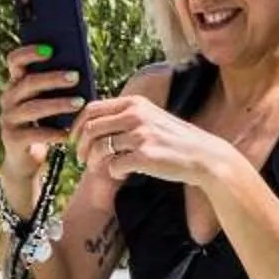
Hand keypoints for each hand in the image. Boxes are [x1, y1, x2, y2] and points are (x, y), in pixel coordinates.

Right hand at [0, 43, 86, 182]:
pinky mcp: (12, 139)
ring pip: (33, 108)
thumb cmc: (44, 124)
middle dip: (53, 78)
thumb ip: (55, 88)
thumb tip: (80, 71)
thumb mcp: (47, 102)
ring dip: (58, 104)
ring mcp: (8, 119)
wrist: (26, 159)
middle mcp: (8, 98)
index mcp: (16, 84)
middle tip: (75, 76)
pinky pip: (35, 134)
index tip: (50, 49)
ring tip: (79, 103)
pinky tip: (69, 133)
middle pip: (28, 83)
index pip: (14, 61)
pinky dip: (54, 133)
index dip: (29, 52)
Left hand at [73, 93, 232, 189]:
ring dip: (94, 163)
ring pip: (99, 149)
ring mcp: (140, 135)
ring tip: (100, 169)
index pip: (92, 109)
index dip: (77, 126)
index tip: (75, 140)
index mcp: (135, 103)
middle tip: (82, 160)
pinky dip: (114, 173)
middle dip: (81, 147)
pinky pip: (114, 166)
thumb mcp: (151, 117)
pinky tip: (122, 175)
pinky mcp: (145, 156)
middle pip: (91, 129)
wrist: (203, 157)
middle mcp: (136, 115)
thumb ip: (127, 116)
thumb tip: (95, 123)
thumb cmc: (175, 140)